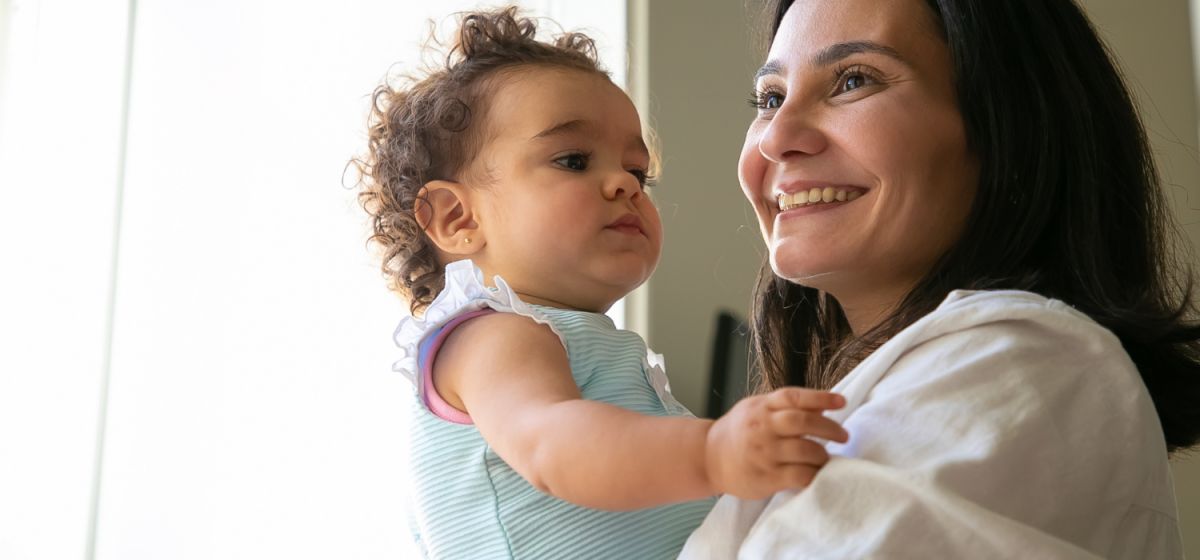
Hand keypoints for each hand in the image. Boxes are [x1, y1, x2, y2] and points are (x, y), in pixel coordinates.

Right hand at [704, 387, 847, 499]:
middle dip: (830, 428)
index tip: (841, 402)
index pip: (794, 397)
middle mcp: (762, 427)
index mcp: (762, 407)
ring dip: (823, 455)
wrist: (709, 458)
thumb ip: (785, 406)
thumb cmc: (738, 432)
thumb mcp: (756, 409)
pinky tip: (815, 473)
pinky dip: (813, 474)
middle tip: (844, 436)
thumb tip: (823, 402)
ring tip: (826, 458)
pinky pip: (799, 475)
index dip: (821, 397)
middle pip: (803, 422)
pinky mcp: (766, 477)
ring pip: (805, 450)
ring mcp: (764, 453)